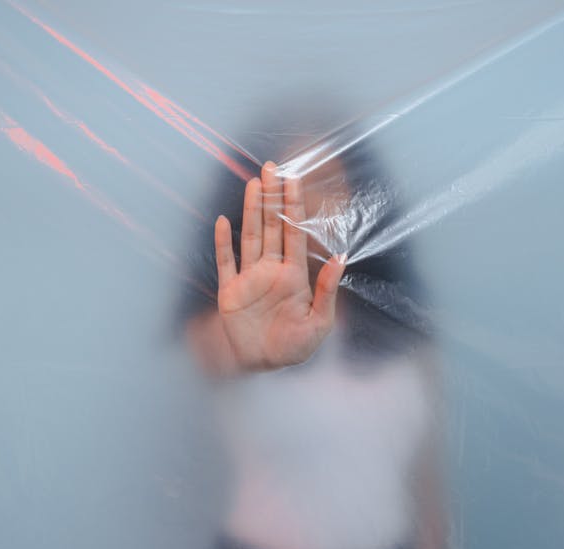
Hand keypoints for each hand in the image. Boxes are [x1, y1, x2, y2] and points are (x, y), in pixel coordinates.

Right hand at [213, 162, 346, 370]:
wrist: (262, 365)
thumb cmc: (294, 347)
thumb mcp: (319, 323)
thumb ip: (327, 291)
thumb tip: (340, 258)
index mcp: (294, 275)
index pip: (295, 233)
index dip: (294, 206)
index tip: (294, 179)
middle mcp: (271, 270)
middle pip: (272, 226)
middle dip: (272, 197)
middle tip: (270, 167)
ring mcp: (249, 278)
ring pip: (250, 236)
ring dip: (251, 211)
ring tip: (253, 184)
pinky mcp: (229, 290)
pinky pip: (225, 262)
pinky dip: (223, 242)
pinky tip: (223, 221)